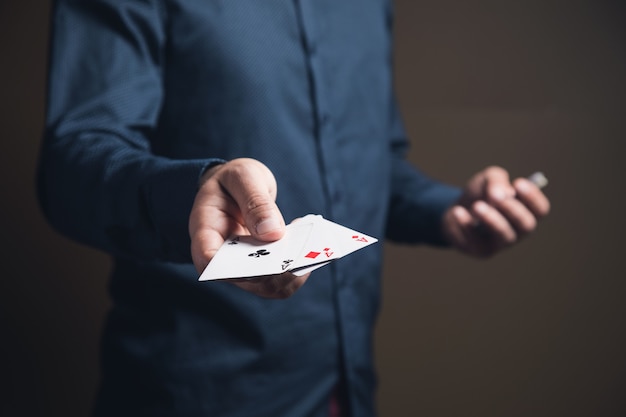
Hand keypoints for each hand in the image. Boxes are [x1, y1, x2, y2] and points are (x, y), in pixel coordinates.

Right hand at [189, 158, 309, 297]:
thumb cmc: (232, 180)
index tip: (264, 258)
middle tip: (300, 253)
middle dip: (275, 271)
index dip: (234, 269)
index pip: (209, 262)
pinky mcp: (260, 269)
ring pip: (267, 286)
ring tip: (310, 248)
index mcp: (205, 232)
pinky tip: (308, 246)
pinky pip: (281, 281)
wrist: (237, 187)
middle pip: (245, 280)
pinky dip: (298, 269)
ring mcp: (241, 267)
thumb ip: (255, 201)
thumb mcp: (242, 176)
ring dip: (292, 272)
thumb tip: (272, 233)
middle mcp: (221, 258)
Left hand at [442, 166, 549, 257]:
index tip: (518, 183)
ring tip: (477, 206)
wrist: (455, 210)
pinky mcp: (481, 251)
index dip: (533, 198)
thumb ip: (496, 180)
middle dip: (513, 210)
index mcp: (526, 211)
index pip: (540, 210)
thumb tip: (502, 193)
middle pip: (527, 225)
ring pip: (505, 236)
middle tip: (497, 197)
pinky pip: (477, 242)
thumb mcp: (487, 180)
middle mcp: (518, 231)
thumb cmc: (480, 195)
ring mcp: (501, 244)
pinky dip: (466, 226)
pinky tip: (458, 211)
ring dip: (492, 219)